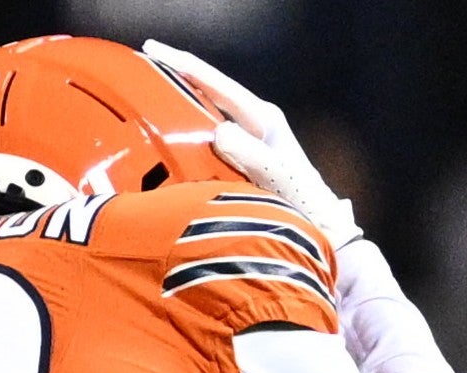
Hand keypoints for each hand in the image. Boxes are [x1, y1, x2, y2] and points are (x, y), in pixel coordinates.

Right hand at [142, 41, 361, 244]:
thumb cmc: (305, 203)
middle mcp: (257, 123)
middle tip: (142, 66)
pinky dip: (189, 128)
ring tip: (150, 92)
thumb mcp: (278, 175)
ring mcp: (251, 140)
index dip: (185, 64)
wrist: (323, 229)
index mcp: (264, 119)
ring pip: (209, 111)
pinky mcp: (245, 158)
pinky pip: (209, 136)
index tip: (152, 49)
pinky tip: (171, 133)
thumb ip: (250, 153)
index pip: (218, 83)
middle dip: (178, 76)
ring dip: (182, 100)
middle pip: (211, 90)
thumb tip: (218, 132)